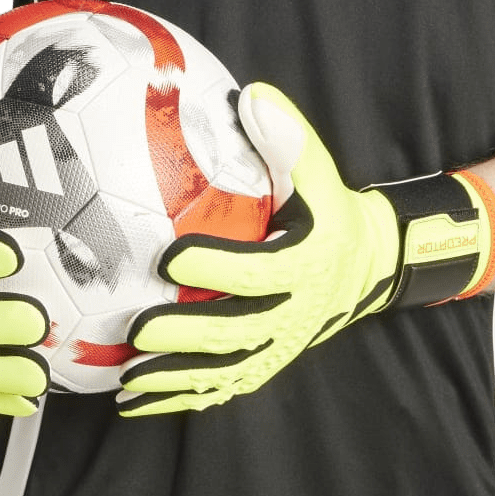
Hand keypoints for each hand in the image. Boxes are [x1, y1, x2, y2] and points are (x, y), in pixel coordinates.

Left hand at [117, 83, 399, 415]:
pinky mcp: (267, 365)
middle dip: (183, 335)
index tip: (169, 256)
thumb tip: (251, 94)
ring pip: (225, 370)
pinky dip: (181, 399)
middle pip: (234, 332)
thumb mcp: (322, 174)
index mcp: (305, 265)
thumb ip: (290, 138)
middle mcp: (294, 314)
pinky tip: (137, 401)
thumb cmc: (332, 213)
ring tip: (127, 376)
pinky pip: (222, 387)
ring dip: (175, 377)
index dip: (214, 268)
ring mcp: (280, 347)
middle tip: (135, 328)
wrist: (367, 265)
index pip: (256, 271)